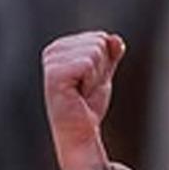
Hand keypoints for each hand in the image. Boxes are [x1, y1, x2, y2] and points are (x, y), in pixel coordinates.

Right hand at [42, 31, 125, 169]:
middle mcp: (53, 51)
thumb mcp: (103, 73)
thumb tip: (115, 39)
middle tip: (87, 89)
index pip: (100, 37)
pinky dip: (91, 80)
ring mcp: (52, 61)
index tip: (90, 81)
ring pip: (95, 50)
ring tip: (82, 91)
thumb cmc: (88, 105)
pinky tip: (79, 93)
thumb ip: (110, 53)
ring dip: (96, 76)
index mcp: (61, 47)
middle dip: (101, 68)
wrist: (81, 132)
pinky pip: (88, 63)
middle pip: (98, 40)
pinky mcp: (55, 73)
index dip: (104, 63)